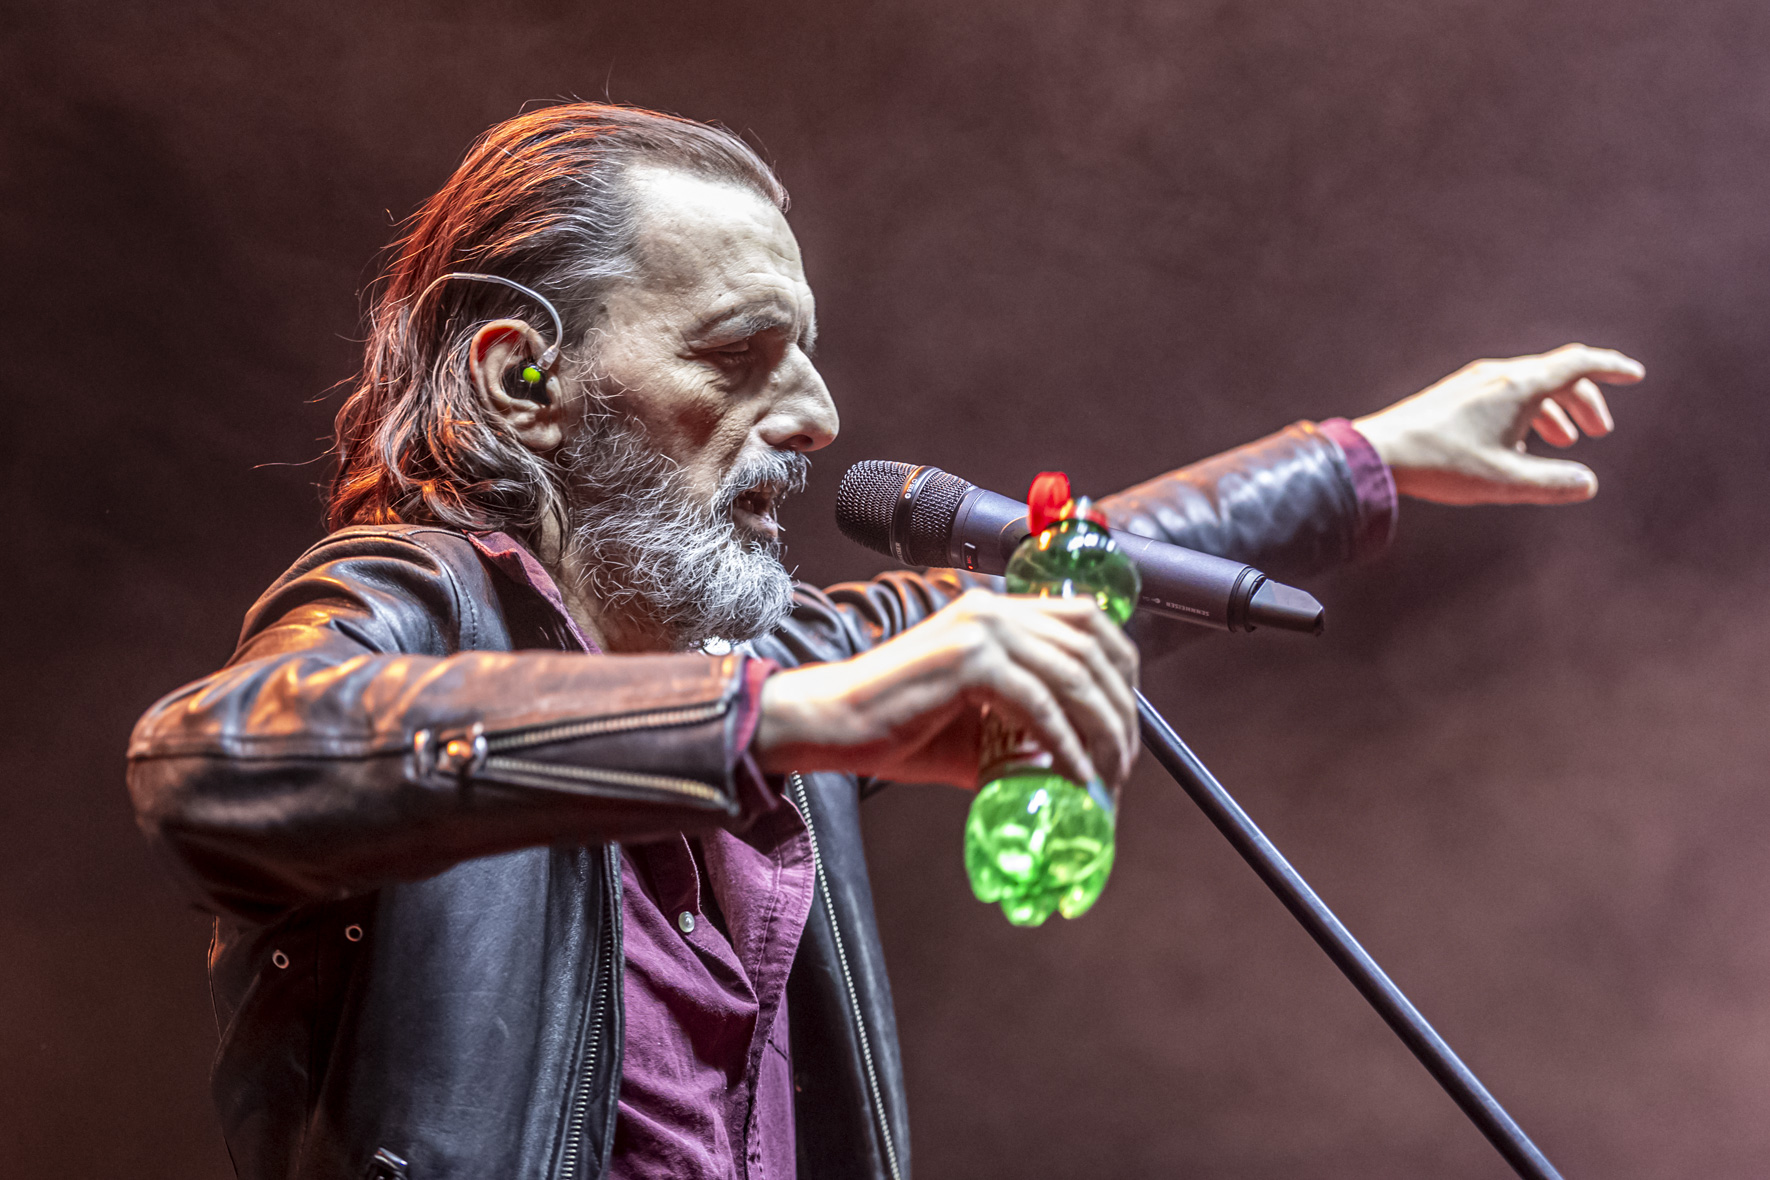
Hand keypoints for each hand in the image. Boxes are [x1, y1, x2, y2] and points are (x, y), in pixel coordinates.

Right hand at [754, 589, 1139, 789]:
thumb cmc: (893, 727)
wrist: (829, 725)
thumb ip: (1020, 730)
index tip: (1127, 721)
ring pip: (1074, 676)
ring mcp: (980, 631)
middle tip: (1122, 764)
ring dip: (1103, 732)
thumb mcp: (973, 725)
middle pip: (1092, 648)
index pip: (1087, 619)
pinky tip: (1074, 778)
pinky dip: (1066, 747)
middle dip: (1121, 711)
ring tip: (1106, 778)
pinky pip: (1039, 707)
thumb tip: (1067, 768)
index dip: (1121, 668)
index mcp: (996, 612)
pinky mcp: (968, 662)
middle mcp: (993, 610)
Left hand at [1352, 344, 1644, 504]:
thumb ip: (1553, 483)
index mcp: (1519, 386)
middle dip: (1585, 400)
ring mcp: (1473, 383)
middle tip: (1599, 431)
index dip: (1612, 368)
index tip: (1635, 375)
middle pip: (1557, 375)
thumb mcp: (1506, 481)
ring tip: (1564, 440)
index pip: (1579, 363)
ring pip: (1529, 386)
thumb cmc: (1442, 464)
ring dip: (1555, 409)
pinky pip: (1503, 395)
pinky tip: (1519, 444)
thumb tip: (1588, 484)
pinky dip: (1526, 412)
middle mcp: (1498, 375)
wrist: (1379, 453)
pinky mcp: (1454, 396)